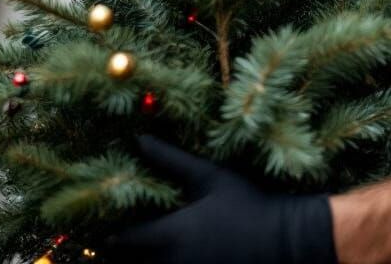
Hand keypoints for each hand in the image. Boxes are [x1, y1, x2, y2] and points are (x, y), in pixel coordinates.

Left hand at [105, 136, 336, 263]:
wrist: (283, 239)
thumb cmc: (245, 203)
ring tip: (151, 247)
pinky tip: (176, 255)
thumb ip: (171, 159)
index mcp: (171, 234)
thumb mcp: (209, 176)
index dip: (113, 235)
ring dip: (147, 260)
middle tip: (123, 240)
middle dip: (126, 253)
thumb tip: (140, 139)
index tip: (107, 227)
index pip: (125, 242)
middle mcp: (173, 263)